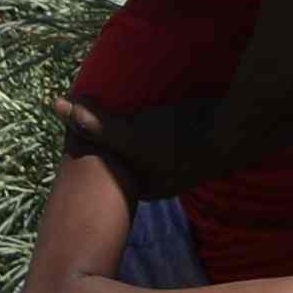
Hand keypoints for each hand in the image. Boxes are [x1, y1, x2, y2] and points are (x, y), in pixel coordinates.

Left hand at [61, 88, 226, 204]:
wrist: (236, 129)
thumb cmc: (177, 138)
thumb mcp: (129, 131)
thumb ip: (94, 122)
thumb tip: (57, 105)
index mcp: (150, 188)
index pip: (115, 176)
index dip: (98, 156)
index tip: (82, 137)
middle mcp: (170, 181)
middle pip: (133, 166)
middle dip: (118, 149)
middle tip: (101, 123)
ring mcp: (190, 164)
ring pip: (154, 152)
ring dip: (141, 137)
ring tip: (126, 114)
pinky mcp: (205, 143)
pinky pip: (173, 138)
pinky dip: (161, 127)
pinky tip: (160, 109)